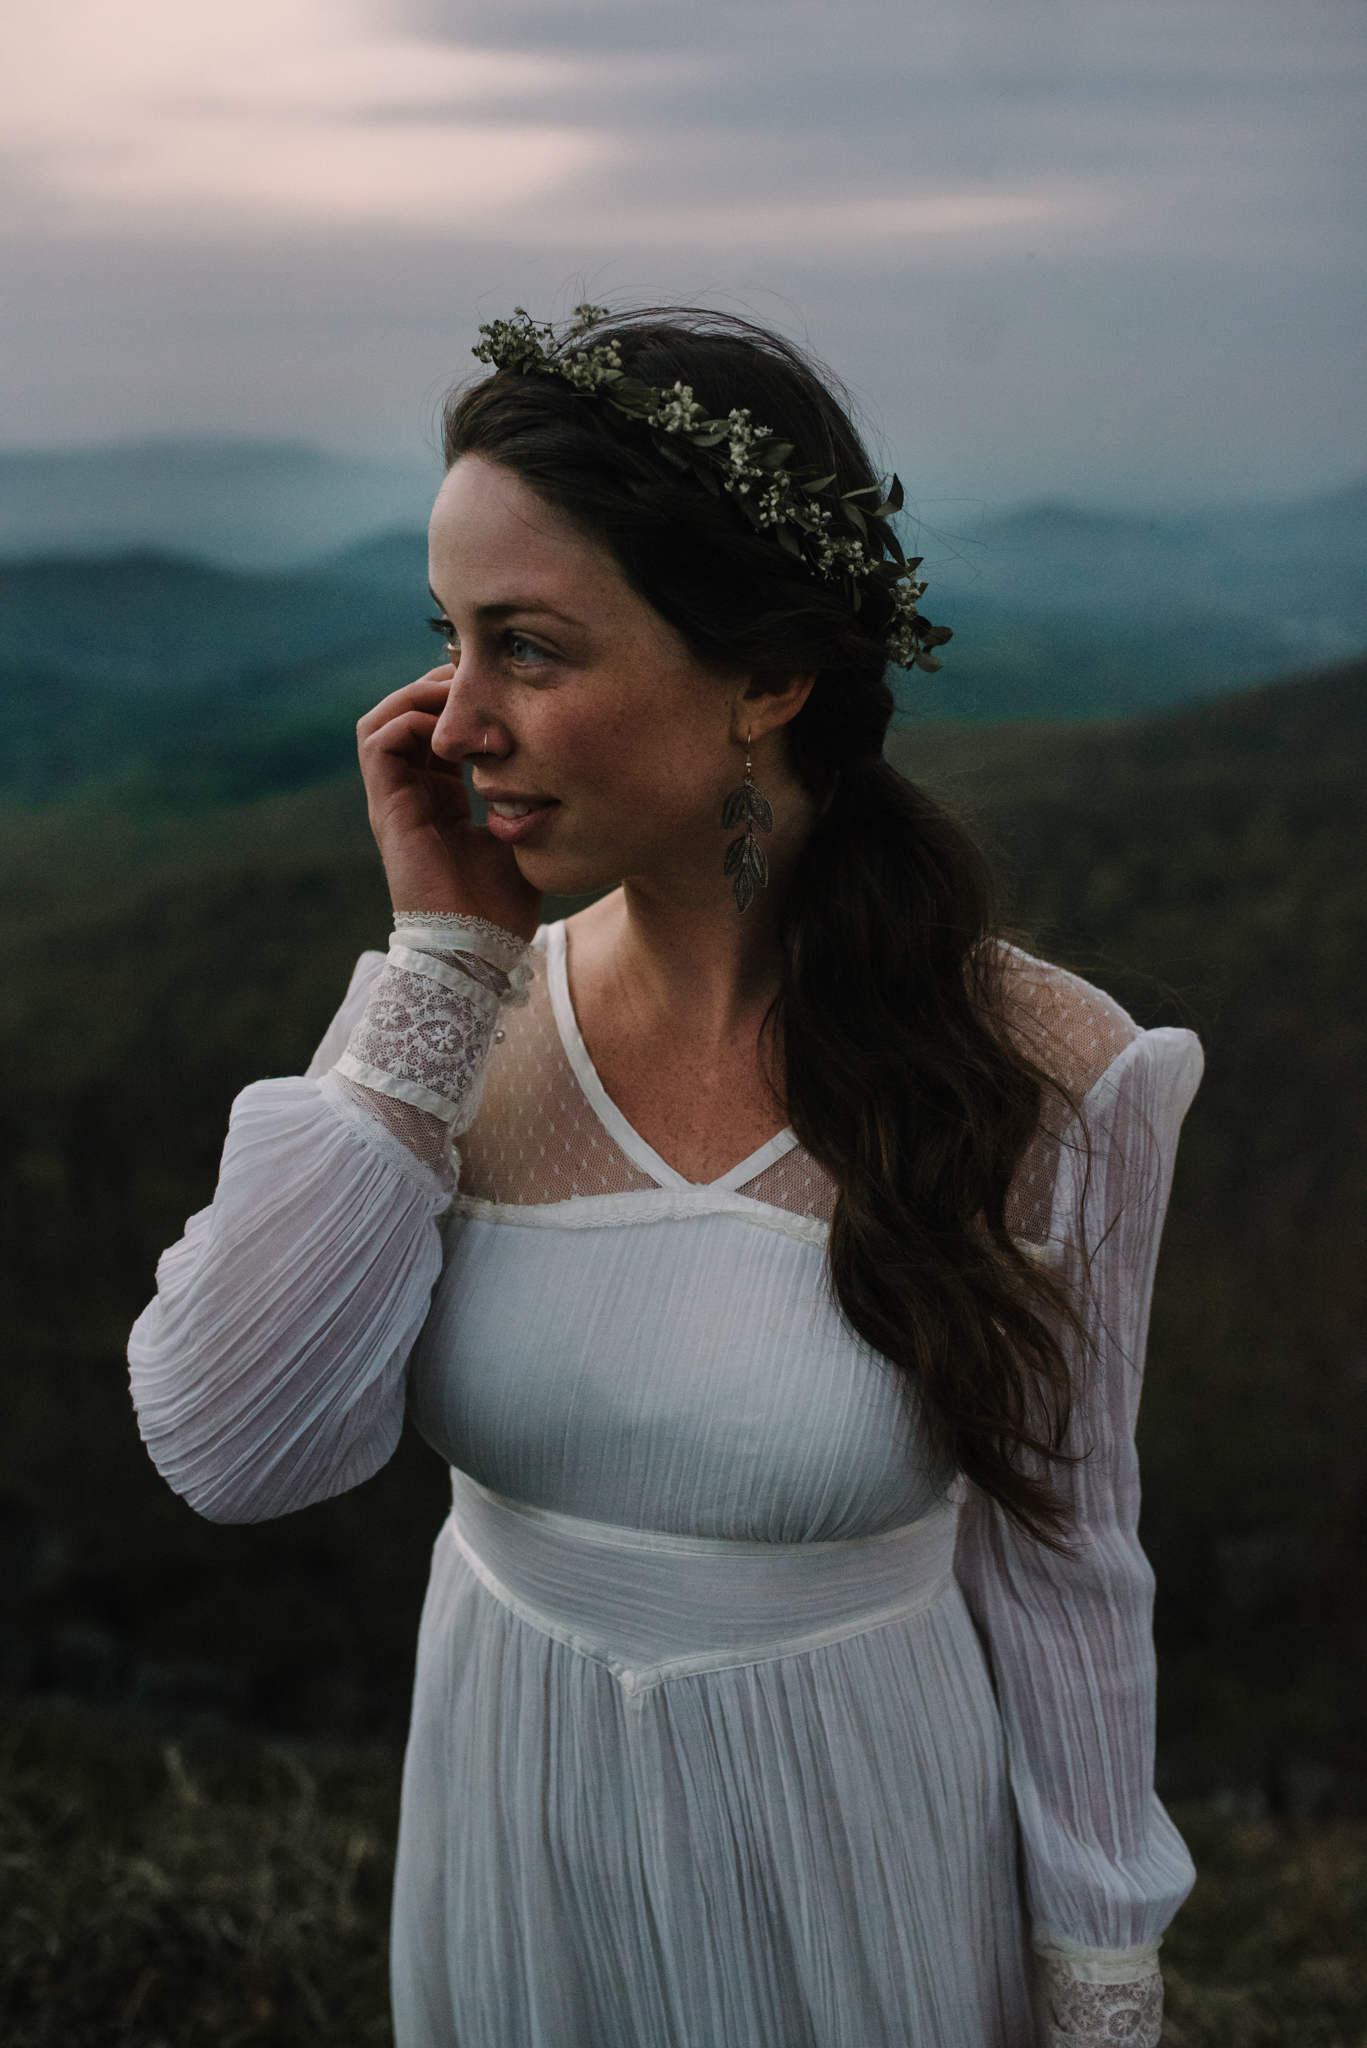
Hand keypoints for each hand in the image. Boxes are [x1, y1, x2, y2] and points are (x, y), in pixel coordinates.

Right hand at [356, 668, 540, 939]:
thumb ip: (523, 799)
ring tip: (459, 692)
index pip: (439, 734)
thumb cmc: (502, 906)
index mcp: (441, 802)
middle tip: (478, 678)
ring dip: (419, 697)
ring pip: (385, 720)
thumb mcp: (521, 838)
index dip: (463, 705)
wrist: (476, 947)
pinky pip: (379, 741)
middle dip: (439, 689)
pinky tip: (452, 725)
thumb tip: (550, 762)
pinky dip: (409, 719)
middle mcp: (412, 797)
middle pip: (408, 717)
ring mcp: (395, 801)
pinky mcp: (387, 808)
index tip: (501, 690)